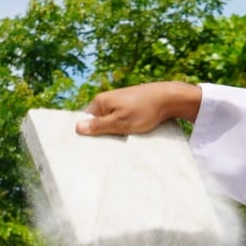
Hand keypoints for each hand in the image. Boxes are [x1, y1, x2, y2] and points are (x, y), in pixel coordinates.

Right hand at [80, 81, 203, 137]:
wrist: (169, 98)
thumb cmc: (144, 110)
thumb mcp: (120, 122)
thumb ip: (99, 126)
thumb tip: (77, 128)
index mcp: (100, 101)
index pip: (85, 120)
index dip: (87, 134)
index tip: (90, 147)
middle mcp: (107, 99)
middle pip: (97, 121)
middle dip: (101, 134)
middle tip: (106, 148)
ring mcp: (119, 102)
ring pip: (110, 121)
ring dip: (114, 132)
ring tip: (119, 141)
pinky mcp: (130, 105)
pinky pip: (120, 119)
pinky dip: (123, 128)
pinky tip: (129, 135)